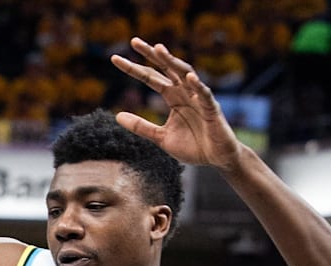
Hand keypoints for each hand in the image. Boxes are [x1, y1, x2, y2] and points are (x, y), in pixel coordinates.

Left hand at [110, 38, 241, 171]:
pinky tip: (188, 78)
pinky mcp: (212, 110)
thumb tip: (117, 116)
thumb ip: (141, 126)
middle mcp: (185, 93)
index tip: (114, 59)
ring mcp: (199, 99)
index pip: (151, 78)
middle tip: (134, 41)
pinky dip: (197, 87)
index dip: (134, 68)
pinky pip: (205, 95)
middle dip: (152, 55)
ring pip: (185, 75)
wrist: (216, 159)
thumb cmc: (192, 146)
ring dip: (172, 62)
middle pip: (166, 69)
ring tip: (158, 49)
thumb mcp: (161, 137)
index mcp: (172, 97)